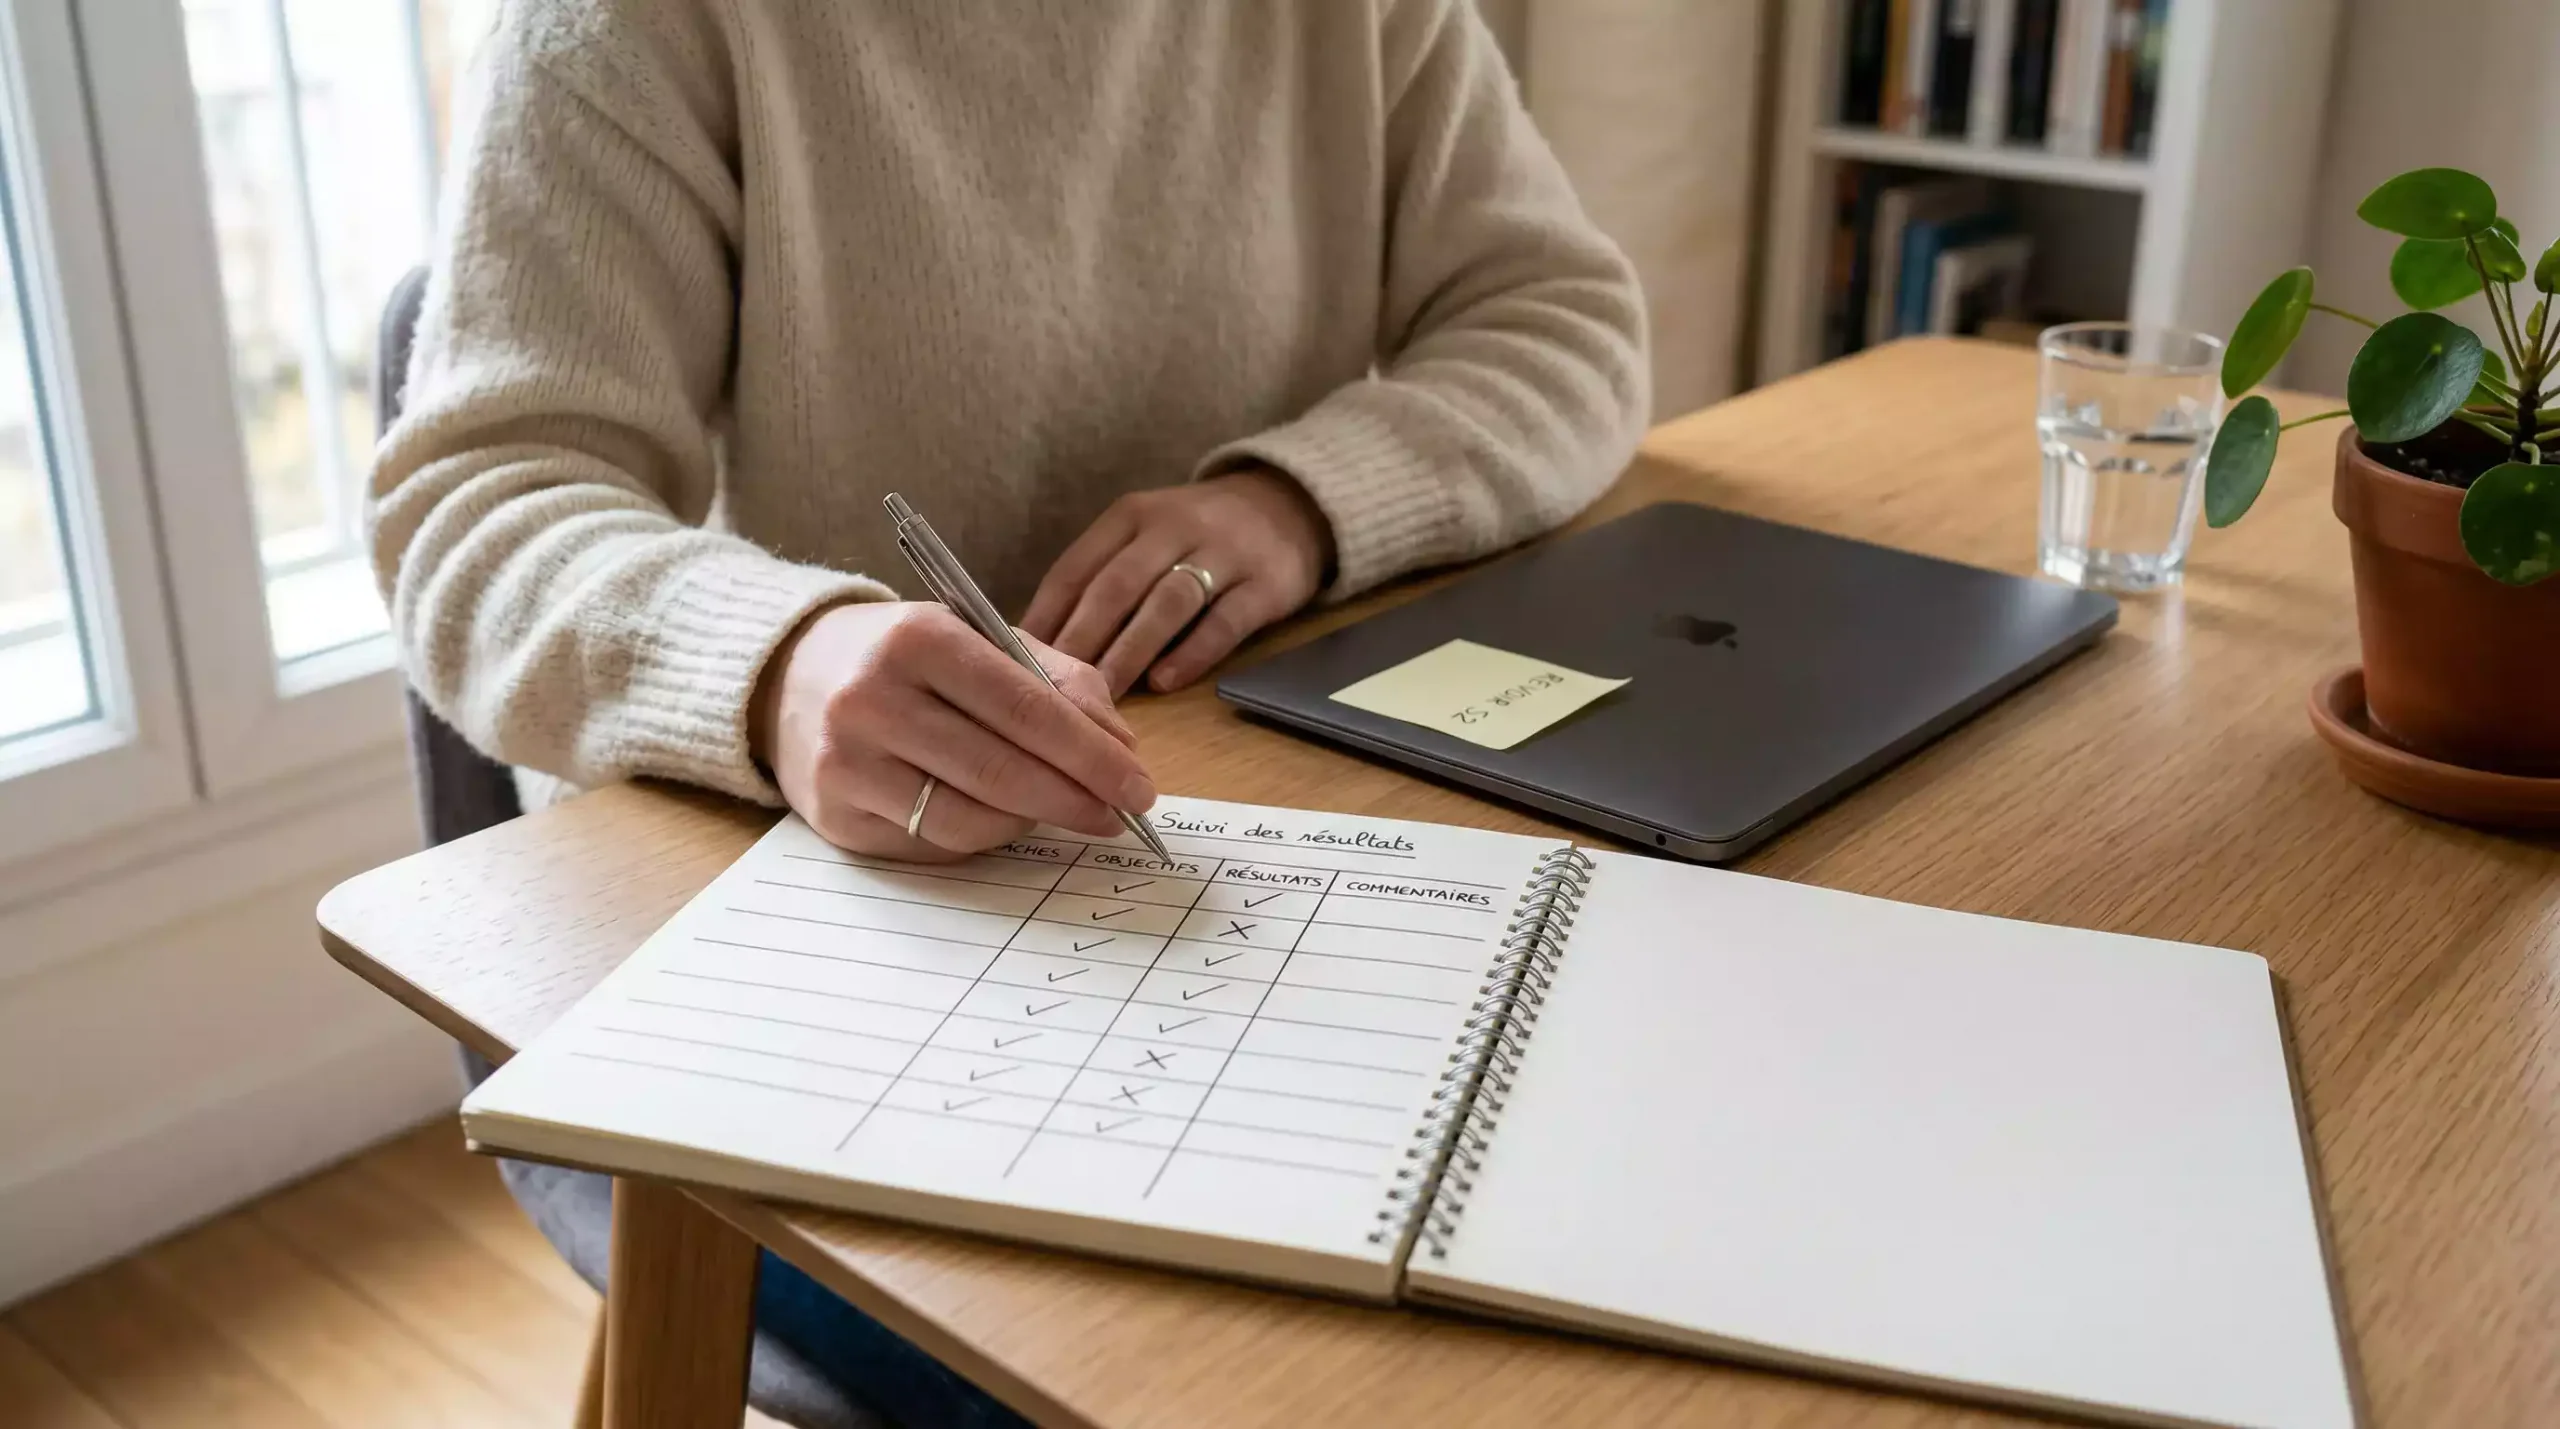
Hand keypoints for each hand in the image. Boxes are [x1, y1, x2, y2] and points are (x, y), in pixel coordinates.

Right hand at [750, 602, 1154, 860]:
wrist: (788, 677)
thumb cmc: (906, 659)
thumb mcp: (977, 639)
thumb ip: (1058, 680)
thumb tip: (1121, 747)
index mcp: (919, 639)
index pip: (1026, 708)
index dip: (1091, 755)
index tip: (1139, 784)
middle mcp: (873, 699)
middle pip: (1001, 771)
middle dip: (1076, 799)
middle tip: (1120, 815)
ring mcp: (847, 763)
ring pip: (968, 819)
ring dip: (1030, 823)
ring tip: (1061, 810)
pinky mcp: (836, 816)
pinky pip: (932, 843)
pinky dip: (981, 835)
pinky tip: (998, 817)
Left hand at [1021, 466, 1333, 696]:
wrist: (1290, 507)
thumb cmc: (1196, 536)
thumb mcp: (1145, 538)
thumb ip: (1100, 580)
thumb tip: (1037, 643)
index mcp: (1131, 517)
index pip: (1078, 568)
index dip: (1046, 617)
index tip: (1018, 662)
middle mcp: (1174, 527)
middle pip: (1118, 586)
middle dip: (1082, 639)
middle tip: (1054, 690)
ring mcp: (1224, 553)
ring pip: (1167, 603)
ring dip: (1130, 650)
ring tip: (1105, 694)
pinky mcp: (1266, 583)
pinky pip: (1225, 621)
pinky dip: (1193, 653)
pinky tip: (1166, 682)